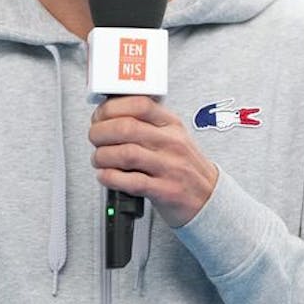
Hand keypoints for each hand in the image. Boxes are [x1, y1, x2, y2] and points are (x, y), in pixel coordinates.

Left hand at [89, 95, 218, 226]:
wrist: (209, 198)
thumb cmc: (185, 166)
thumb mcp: (174, 136)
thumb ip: (147, 124)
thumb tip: (108, 116)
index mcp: (172, 125)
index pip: (139, 104)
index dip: (111, 108)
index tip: (99, 116)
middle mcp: (171, 143)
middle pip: (126, 128)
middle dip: (100, 132)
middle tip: (94, 138)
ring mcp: (169, 167)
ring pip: (125, 154)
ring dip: (102, 156)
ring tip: (99, 159)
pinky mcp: (165, 191)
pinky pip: (130, 181)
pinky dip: (110, 178)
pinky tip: (105, 176)